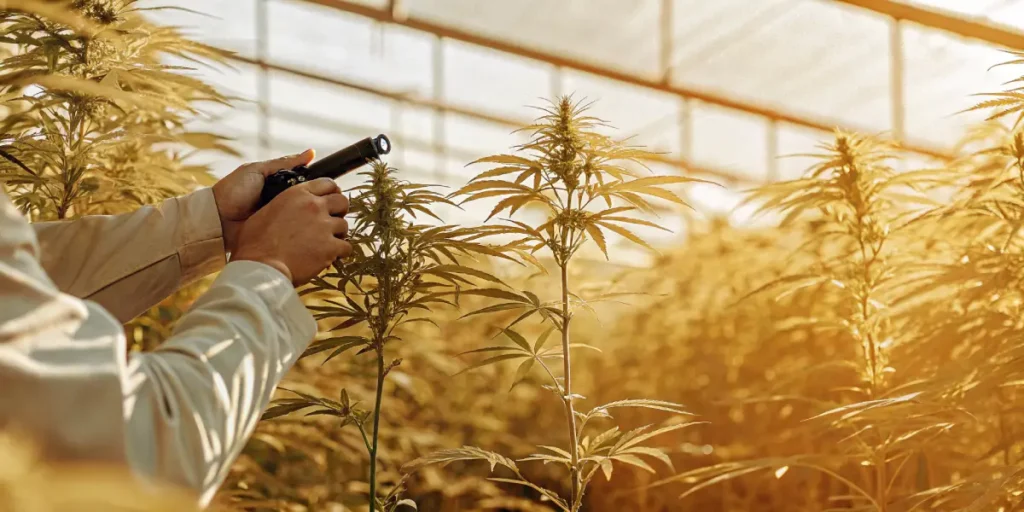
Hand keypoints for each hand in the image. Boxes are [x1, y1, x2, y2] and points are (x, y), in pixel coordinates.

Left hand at [212, 149, 314, 254]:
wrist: (217, 219)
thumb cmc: (232, 191)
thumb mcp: (257, 171)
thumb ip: (283, 163)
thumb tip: (311, 153)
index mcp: (277, 184)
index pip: (304, 181)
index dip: (315, 182)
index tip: (328, 184)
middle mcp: (281, 200)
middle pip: (306, 197)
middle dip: (313, 197)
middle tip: (324, 198)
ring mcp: (280, 217)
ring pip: (303, 212)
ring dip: (308, 211)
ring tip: (317, 211)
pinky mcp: (278, 232)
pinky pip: (293, 227)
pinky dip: (299, 225)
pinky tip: (307, 223)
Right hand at [230, 177, 351, 285]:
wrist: (261, 266)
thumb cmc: (256, 243)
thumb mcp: (266, 211)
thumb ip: (284, 204)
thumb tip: (288, 209)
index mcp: (297, 194)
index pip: (327, 183)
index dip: (331, 192)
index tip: (330, 201)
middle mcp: (314, 206)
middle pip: (341, 201)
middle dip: (339, 211)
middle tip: (331, 222)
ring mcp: (324, 226)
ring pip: (344, 225)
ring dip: (338, 234)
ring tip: (326, 243)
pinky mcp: (330, 247)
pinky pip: (346, 247)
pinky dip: (340, 252)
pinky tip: (330, 256)